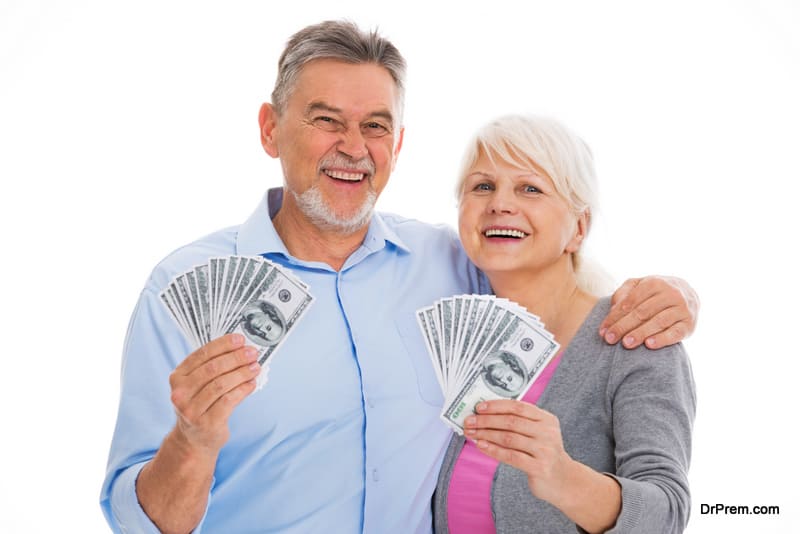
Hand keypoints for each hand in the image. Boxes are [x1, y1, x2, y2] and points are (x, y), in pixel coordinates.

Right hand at [169, 334, 260, 453]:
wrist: (195, 439)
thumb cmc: (201, 405)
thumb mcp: (198, 385)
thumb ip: (212, 367)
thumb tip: (240, 348)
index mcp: (177, 377)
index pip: (202, 354)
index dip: (223, 345)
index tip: (240, 339)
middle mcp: (180, 393)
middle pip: (212, 369)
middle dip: (236, 358)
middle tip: (252, 353)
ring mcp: (191, 410)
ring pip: (221, 384)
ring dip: (242, 373)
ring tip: (255, 367)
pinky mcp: (206, 423)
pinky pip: (229, 400)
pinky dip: (243, 390)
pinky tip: (251, 384)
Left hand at [464, 400, 571, 503]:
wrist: (564, 480)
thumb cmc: (544, 453)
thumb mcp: (538, 433)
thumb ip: (519, 423)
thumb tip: (485, 415)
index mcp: (546, 419)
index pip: (518, 407)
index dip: (496, 405)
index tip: (479, 407)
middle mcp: (547, 432)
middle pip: (511, 421)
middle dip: (486, 420)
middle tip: (469, 421)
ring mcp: (544, 450)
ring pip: (508, 438)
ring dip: (486, 434)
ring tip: (471, 433)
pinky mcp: (539, 467)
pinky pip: (511, 456)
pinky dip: (493, 450)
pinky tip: (481, 446)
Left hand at [599, 275, 698, 348]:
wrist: (689, 294)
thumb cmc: (656, 292)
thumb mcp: (640, 285)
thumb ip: (624, 292)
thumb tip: (614, 308)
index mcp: (654, 283)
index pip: (630, 301)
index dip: (614, 316)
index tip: (603, 331)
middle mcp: (670, 294)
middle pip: (642, 312)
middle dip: (623, 326)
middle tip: (610, 339)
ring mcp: (682, 309)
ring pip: (658, 322)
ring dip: (641, 333)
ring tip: (626, 344)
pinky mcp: (689, 324)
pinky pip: (676, 333)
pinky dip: (662, 339)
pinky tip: (649, 345)